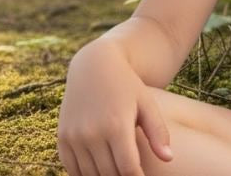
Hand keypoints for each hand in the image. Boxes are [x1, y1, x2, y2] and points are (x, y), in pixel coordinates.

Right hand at [57, 44, 169, 175]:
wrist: (93, 66)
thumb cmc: (127, 86)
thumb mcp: (147, 104)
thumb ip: (158, 133)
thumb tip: (168, 159)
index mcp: (116, 126)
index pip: (128, 169)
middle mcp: (92, 132)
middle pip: (109, 174)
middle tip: (131, 174)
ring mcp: (74, 135)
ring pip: (90, 175)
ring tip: (116, 173)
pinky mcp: (62, 136)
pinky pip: (71, 168)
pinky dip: (84, 175)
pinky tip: (98, 172)